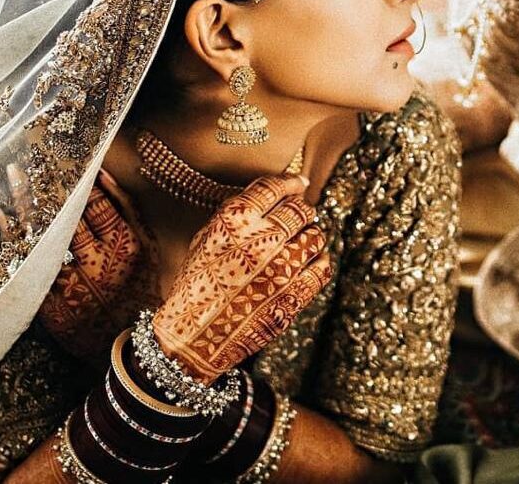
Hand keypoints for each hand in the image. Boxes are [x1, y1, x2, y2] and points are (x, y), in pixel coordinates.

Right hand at [153, 175, 330, 383]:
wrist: (196, 335)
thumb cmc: (198, 284)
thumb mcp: (206, 238)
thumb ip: (236, 213)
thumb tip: (272, 193)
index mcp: (236, 220)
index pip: (274, 188)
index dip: (290, 183)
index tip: (298, 184)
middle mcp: (262, 239)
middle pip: (299, 210)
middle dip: (300, 210)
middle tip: (298, 216)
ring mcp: (283, 268)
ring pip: (315, 236)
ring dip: (310, 234)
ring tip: (301, 239)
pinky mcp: (295, 294)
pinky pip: (322, 267)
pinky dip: (319, 260)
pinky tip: (310, 261)